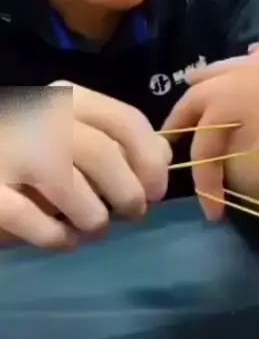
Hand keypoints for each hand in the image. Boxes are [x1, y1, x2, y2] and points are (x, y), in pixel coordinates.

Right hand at [0, 83, 170, 248]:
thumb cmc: (38, 158)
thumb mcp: (82, 140)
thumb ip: (123, 143)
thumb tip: (164, 155)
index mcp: (68, 98)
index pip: (126, 120)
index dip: (150, 161)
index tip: (157, 192)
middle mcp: (37, 115)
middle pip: (101, 153)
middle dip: (127, 192)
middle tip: (131, 214)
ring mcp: (8, 151)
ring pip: (68, 186)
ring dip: (93, 218)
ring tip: (94, 227)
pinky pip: (32, 220)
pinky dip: (57, 237)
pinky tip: (63, 240)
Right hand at [163, 19, 258, 257]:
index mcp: (225, 106)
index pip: (204, 154)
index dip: (206, 187)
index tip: (216, 215)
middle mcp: (232, 83)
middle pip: (193, 105)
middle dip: (180, 126)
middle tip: (170, 141)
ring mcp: (256, 64)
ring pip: (216, 77)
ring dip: (204, 91)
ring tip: (195, 95)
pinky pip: (247, 62)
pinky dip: (239, 68)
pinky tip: (247, 64)